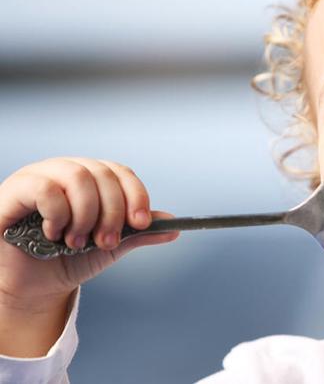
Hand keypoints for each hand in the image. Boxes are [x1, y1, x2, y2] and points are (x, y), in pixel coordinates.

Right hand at [0, 157, 178, 355]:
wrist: (31, 286)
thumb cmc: (66, 260)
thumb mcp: (109, 247)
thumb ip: (137, 234)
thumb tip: (174, 226)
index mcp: (90, 179)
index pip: (120, 172)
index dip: (136, 195)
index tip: (143, 222)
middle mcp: (66, 171)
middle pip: (102, 174)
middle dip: (112, 212)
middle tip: (106, 242)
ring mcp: (39, 176)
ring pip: (78, 176)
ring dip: (86, 214)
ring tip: (78, 242)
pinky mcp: (15, 190)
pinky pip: (45, 188)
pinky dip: (58, 214)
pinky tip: (54, 233)